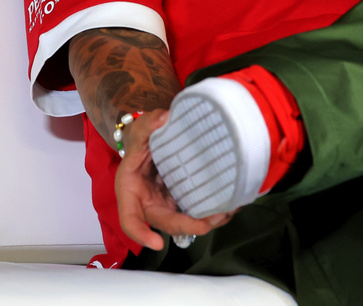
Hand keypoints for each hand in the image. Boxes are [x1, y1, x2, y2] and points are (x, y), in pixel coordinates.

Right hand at [115, 109, 234, 250]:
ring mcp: (167, 205)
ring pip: (185, 221)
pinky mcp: (182, 201)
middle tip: (212, 220)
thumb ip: (147, 125)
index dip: (141, 234)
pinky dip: (213, 210)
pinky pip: (196, 211)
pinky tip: (231, 203)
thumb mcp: (139, 131)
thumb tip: (163, 118)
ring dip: (207, 221)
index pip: (130, 219)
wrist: (150, 143)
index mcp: (131, 191)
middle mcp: (149, 204)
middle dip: (191, 226)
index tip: (157, 243)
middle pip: (167, 224)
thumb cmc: (141, 142)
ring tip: (227, 212)